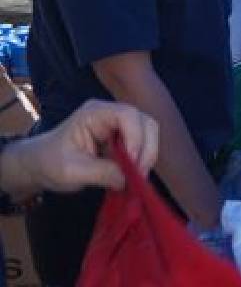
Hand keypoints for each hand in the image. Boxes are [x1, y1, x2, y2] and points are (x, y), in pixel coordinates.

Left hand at [1, 100, 157, 200]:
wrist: (40, 165)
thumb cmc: (50, 163)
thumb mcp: (71, 171)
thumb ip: (101, 172)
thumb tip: (129, 180)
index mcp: (95, 113)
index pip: (127, 115)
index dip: (136, 138)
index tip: (132, 164)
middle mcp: (111, 114)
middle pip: (145, 122)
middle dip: (147, 148)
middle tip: (139, 174)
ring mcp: (118, 125)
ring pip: (148, 133)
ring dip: (147, 155)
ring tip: (136, 176)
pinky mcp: (123, 138)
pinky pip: (142, 144)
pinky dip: (142, 160)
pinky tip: (132, 175)